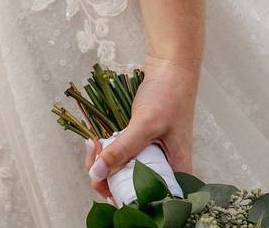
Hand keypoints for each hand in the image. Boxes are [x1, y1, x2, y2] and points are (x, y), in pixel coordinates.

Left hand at [85, 56, 199, 200]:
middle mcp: (165, 170)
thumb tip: (97, 172)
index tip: (102, 178)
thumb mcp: (146, 123)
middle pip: (130, 189)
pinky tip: (95, 141)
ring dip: (102, 163)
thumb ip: (123, 149)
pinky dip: (105, 153)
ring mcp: (151, 158)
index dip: (122, 197)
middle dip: (106, 177)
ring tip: (92, 144)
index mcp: (176, 172)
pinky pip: (120, 158)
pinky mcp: (140, 147)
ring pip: (122, 174)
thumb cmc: (169, 95)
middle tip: (93, 153)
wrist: (170, 68)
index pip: (148, 200)